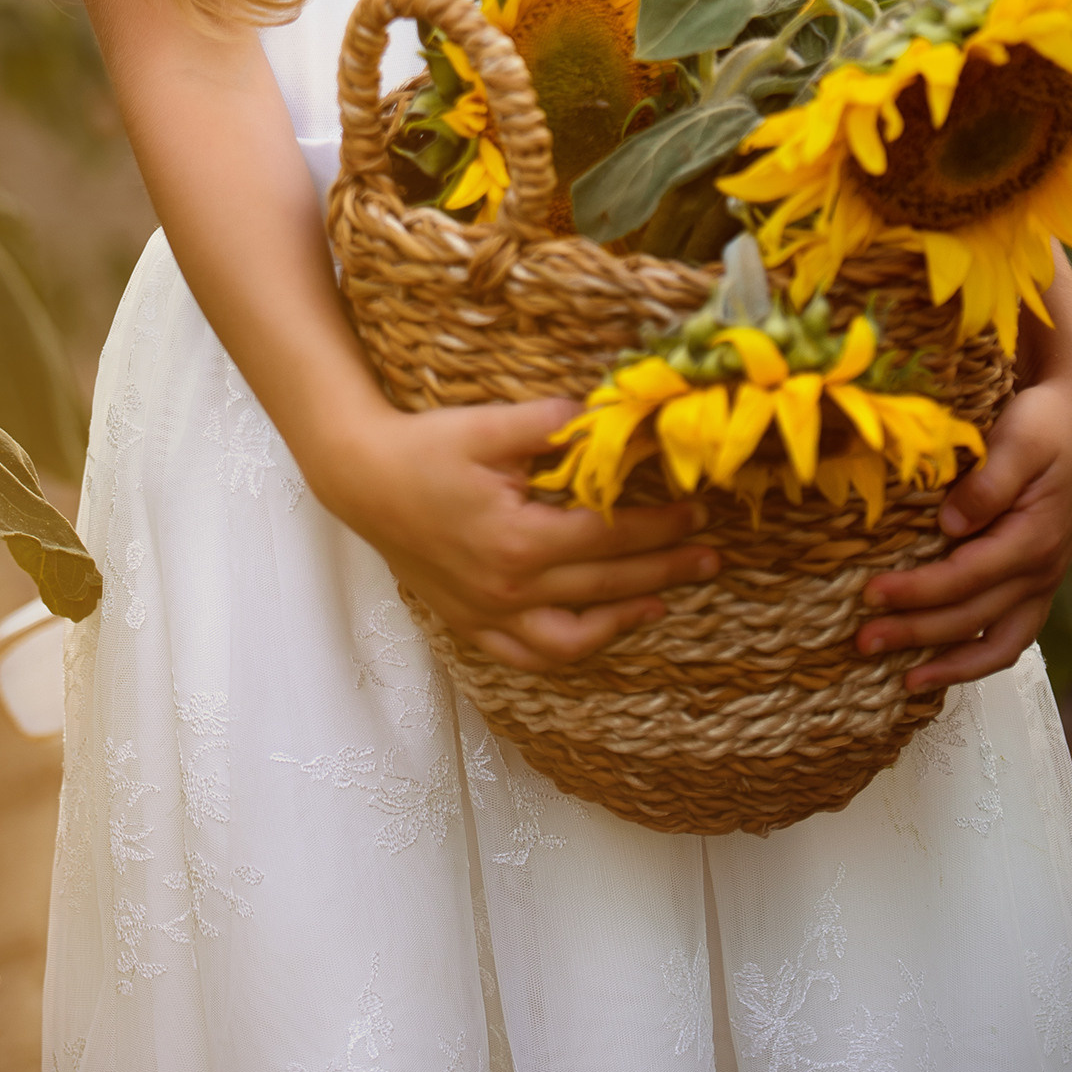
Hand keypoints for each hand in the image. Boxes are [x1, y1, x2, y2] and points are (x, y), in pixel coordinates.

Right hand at [321, 397, 721, 673]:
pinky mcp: (470, 623)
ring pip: (575, 635)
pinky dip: (573, 648)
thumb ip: (552, 424)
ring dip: (626, 618)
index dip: (661, 526)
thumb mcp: (490, 425)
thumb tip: (608, 416)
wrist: (361, 478)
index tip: (699, 513)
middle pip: (605, 586)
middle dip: (665, 569)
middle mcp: (508, 588)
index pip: (610, 537)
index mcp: (519, 540)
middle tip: (710, 556)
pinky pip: (531, 654)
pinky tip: (599, 630)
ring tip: (666, 599)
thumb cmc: (425, 447)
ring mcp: (488, 614)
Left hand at [857, 259, 1071, 691]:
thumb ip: (988, 482)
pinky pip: (1010, 635)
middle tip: (862, 641)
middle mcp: (1041, 570)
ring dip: (950, 664)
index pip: (964, 578)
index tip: (870, 594)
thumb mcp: (1019, 440)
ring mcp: (1042, 580)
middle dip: (916, 633)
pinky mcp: (1036, 579)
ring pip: (998, 643)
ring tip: (902, 680)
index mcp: (1033, 538)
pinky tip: (942, 666)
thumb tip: (950, 524)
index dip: (916, 592)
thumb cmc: (1046, 422)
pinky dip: (978, 657)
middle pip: (972, 618)